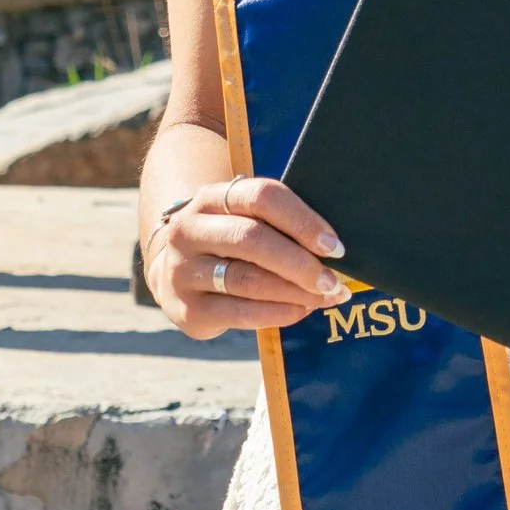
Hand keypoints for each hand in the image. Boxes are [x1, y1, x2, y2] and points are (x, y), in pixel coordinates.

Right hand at [140, 175, 347, 338]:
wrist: (175, 275)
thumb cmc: (229, 243)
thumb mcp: (243, 221)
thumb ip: (278, 224)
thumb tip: (335, 246)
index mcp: (211, 197)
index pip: (261, 196)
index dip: (302, 220)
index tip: (335, 246)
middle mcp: (189, 229)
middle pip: (252, 239)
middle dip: (300, 263)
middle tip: (334, 281)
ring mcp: (183, 271)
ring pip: (247, 279)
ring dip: (295, 291)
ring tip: (326, 297)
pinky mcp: (187, 309)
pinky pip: (240, 312)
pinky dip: (278, 312)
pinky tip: (301, 310)